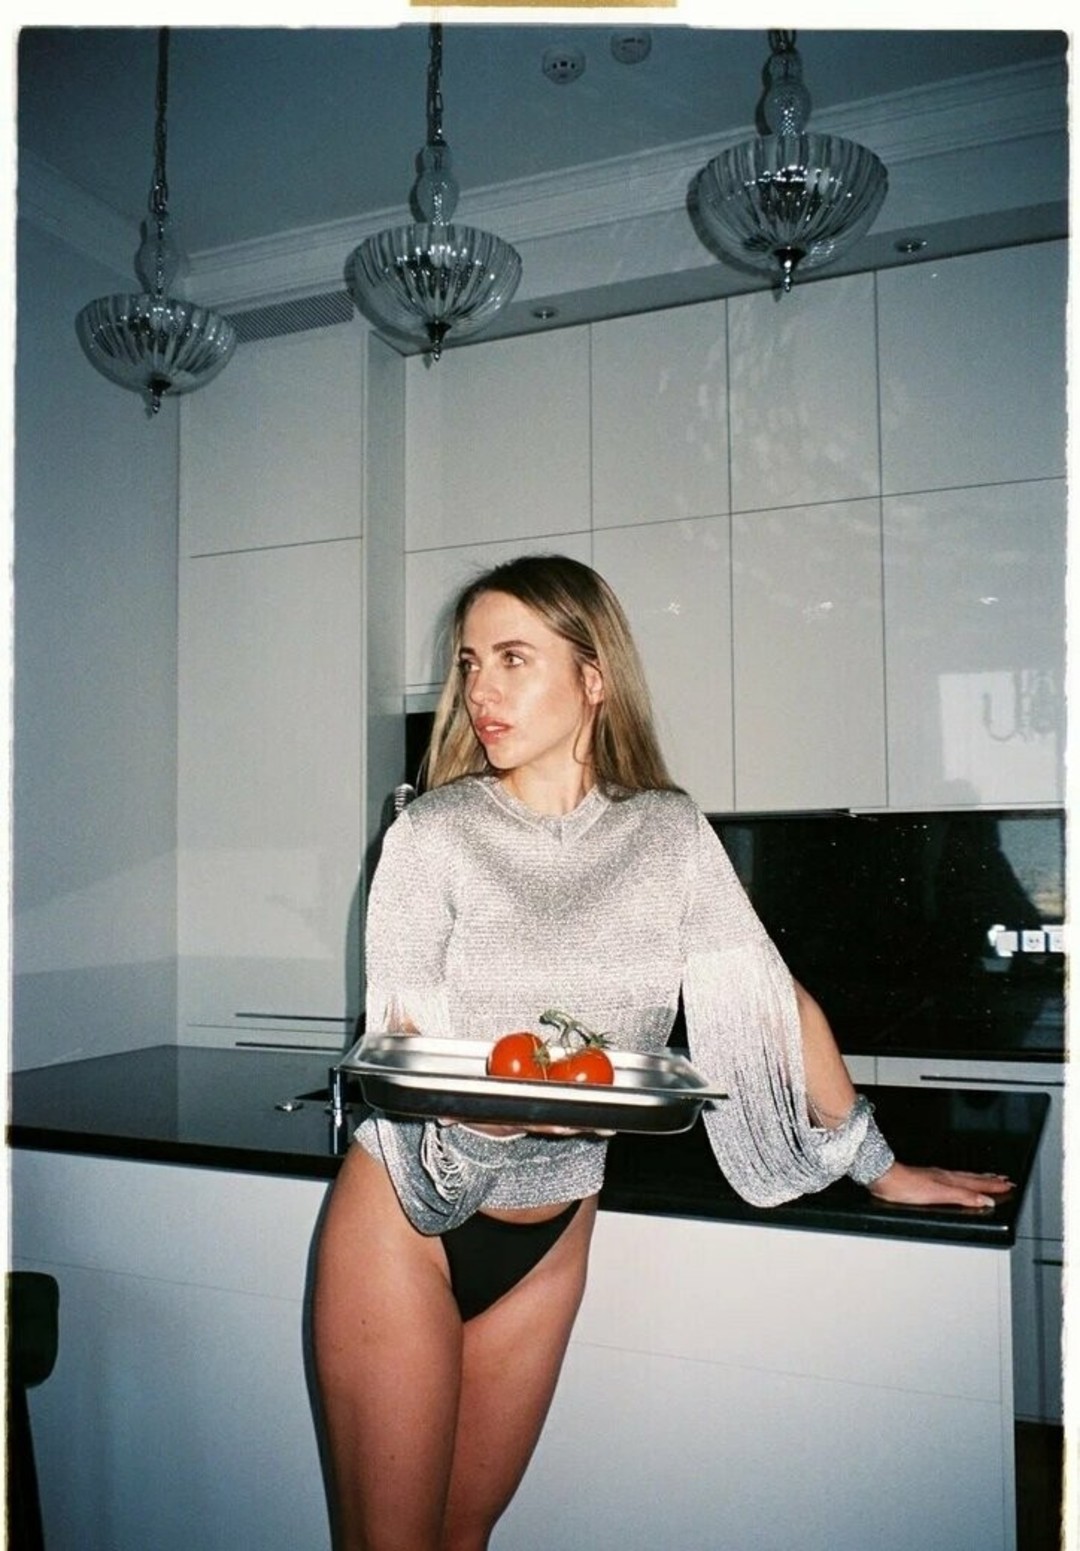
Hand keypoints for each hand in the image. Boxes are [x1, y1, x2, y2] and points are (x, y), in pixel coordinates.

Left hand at [868, 1161, 1014, 1209]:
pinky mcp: (926, 1180)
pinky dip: (962, 1180)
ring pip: (963, 1177)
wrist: (885, 1178)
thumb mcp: (939, 1194)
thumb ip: (962, 1196)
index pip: (977, 1183)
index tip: (1008, 1185)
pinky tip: (958, 1182)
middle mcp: (944, 1177)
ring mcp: (935, 1177)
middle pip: (972, 1178)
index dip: (993, 1186)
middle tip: (1005, 1181)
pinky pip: (952, 1179)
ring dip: (978, 1179)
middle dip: (990, 1180)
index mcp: (950, 1180)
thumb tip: (985, 1200)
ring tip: (988, 1178)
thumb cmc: (906, 1186)